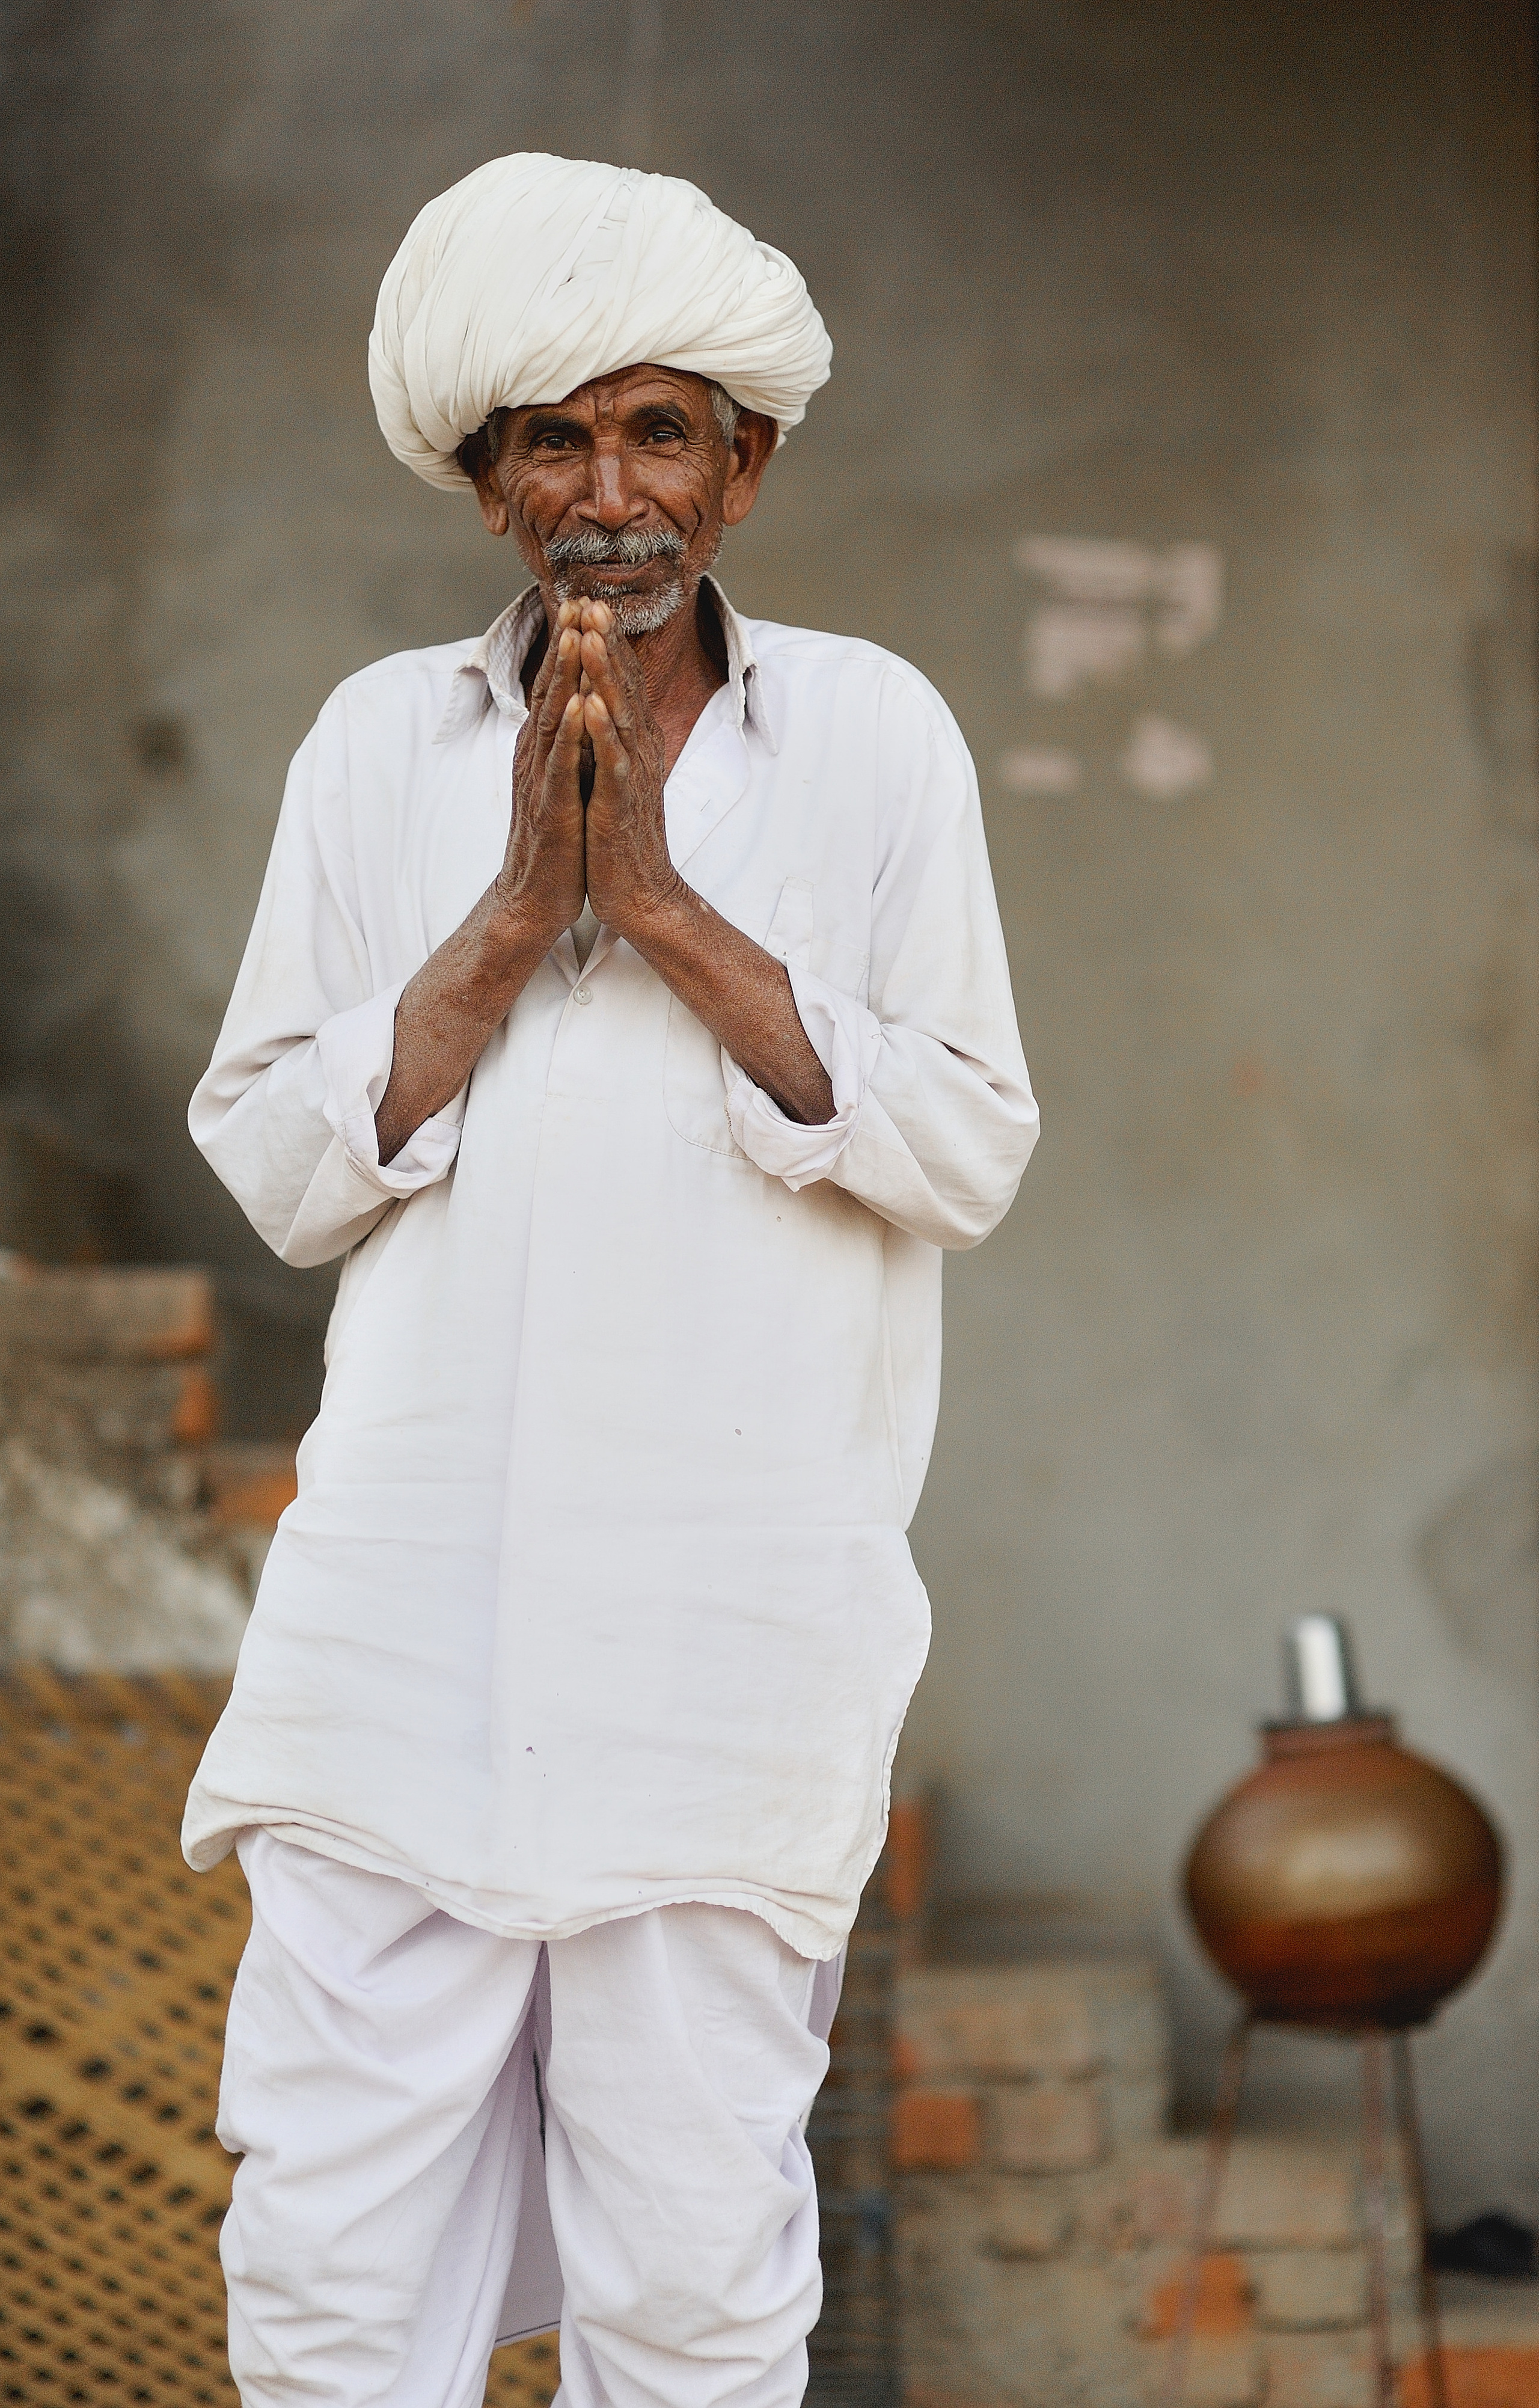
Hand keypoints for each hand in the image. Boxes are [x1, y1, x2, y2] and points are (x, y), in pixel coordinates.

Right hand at [494, 600, 587, 942]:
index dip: (569, 644)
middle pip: (551, 690)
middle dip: (566, 643)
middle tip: (577, 598)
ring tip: (576, 635)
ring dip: (565, 675)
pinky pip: (561, 765)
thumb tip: (581, 709)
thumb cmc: (558, 841)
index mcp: (543, 748)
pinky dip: (570, 733)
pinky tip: (579, 705)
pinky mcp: (551, 809)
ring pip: (553, 718)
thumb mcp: (565, 782)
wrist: (536, 899)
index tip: (583, 602)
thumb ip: (569, 745)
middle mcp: (536, 756)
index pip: (557, 687)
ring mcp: (541, 781)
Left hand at [575, 601, 680, 931]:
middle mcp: (639, 752)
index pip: (620, 683)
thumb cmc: (621, 836)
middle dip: (607, 643)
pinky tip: (589, 705)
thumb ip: (612, 738)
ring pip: (620, 715)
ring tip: (592, 636)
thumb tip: (601, 702)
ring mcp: (632, 777)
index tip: (588, 602)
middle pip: (624, 688)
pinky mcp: (621, 804)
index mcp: (634, 744)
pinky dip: (601, 731)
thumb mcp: (615, 776)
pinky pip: (612, 762)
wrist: (639, 894)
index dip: (606, 642)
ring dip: (606, 674)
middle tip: (591, 600)